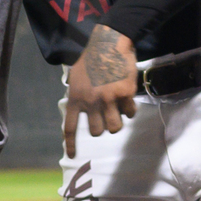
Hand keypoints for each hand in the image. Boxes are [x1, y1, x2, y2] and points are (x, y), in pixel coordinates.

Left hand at [61, 25, 138, 156]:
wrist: (110, 43)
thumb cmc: (93, 58)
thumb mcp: (77, 77)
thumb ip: (78, 94)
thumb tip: (81, 109)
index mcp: (75, 98)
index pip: (70, 127)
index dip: (72, 144)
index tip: (73, 157)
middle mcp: (91, 102)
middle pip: (96, 131)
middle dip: (102, 127)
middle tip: (106, 116)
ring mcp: (108, 99)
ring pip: (115, 127)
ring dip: (117, 121)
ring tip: (118, 110)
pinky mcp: (125, 94)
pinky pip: (130, 112)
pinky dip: (130, 108)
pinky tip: (127, 98)